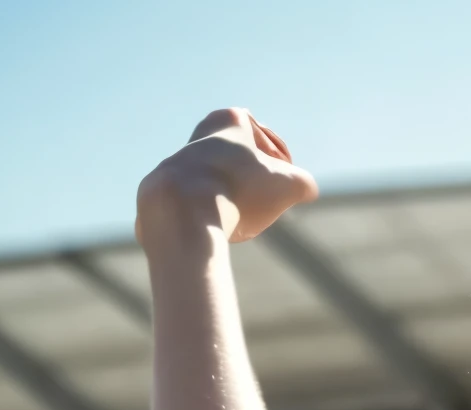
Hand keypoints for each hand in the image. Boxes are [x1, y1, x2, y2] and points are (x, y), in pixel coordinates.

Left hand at [137, 108, 317, 246]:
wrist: (183, 210)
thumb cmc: (239, 190)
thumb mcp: (288, 185)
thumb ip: (303, 184)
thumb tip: (307, 189)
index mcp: (229, 121)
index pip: (263, 137)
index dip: (280, 160)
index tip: (284, 182)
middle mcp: (201, 135)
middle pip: (238, 157)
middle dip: (254, 178)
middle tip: (265, 198)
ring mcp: (179, 161)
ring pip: (216, 178)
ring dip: (232, 196)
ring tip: (241, 218)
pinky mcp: (164, 190)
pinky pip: (195, 201)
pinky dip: (210, 213)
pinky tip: (218, 227)